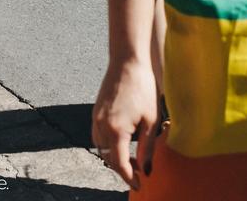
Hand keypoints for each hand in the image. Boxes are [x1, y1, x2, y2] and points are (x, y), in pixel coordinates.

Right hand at [93, 60, 162, 186]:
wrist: (128, 61)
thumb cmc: (143, 88)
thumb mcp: (151, 120)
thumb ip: (147, 148)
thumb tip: (147, 170)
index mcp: (116, 130)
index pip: (119, 164)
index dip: (129, 178)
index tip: (139, 185)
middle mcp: (101, 125)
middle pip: (108, 158)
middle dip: (122, 169)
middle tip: (138, 173)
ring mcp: (96, 117)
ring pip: (100, 148)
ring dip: (113, 157)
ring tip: (130, 159)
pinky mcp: (95, 110)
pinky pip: (97, 135)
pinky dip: (107, 144)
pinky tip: (120, 142)